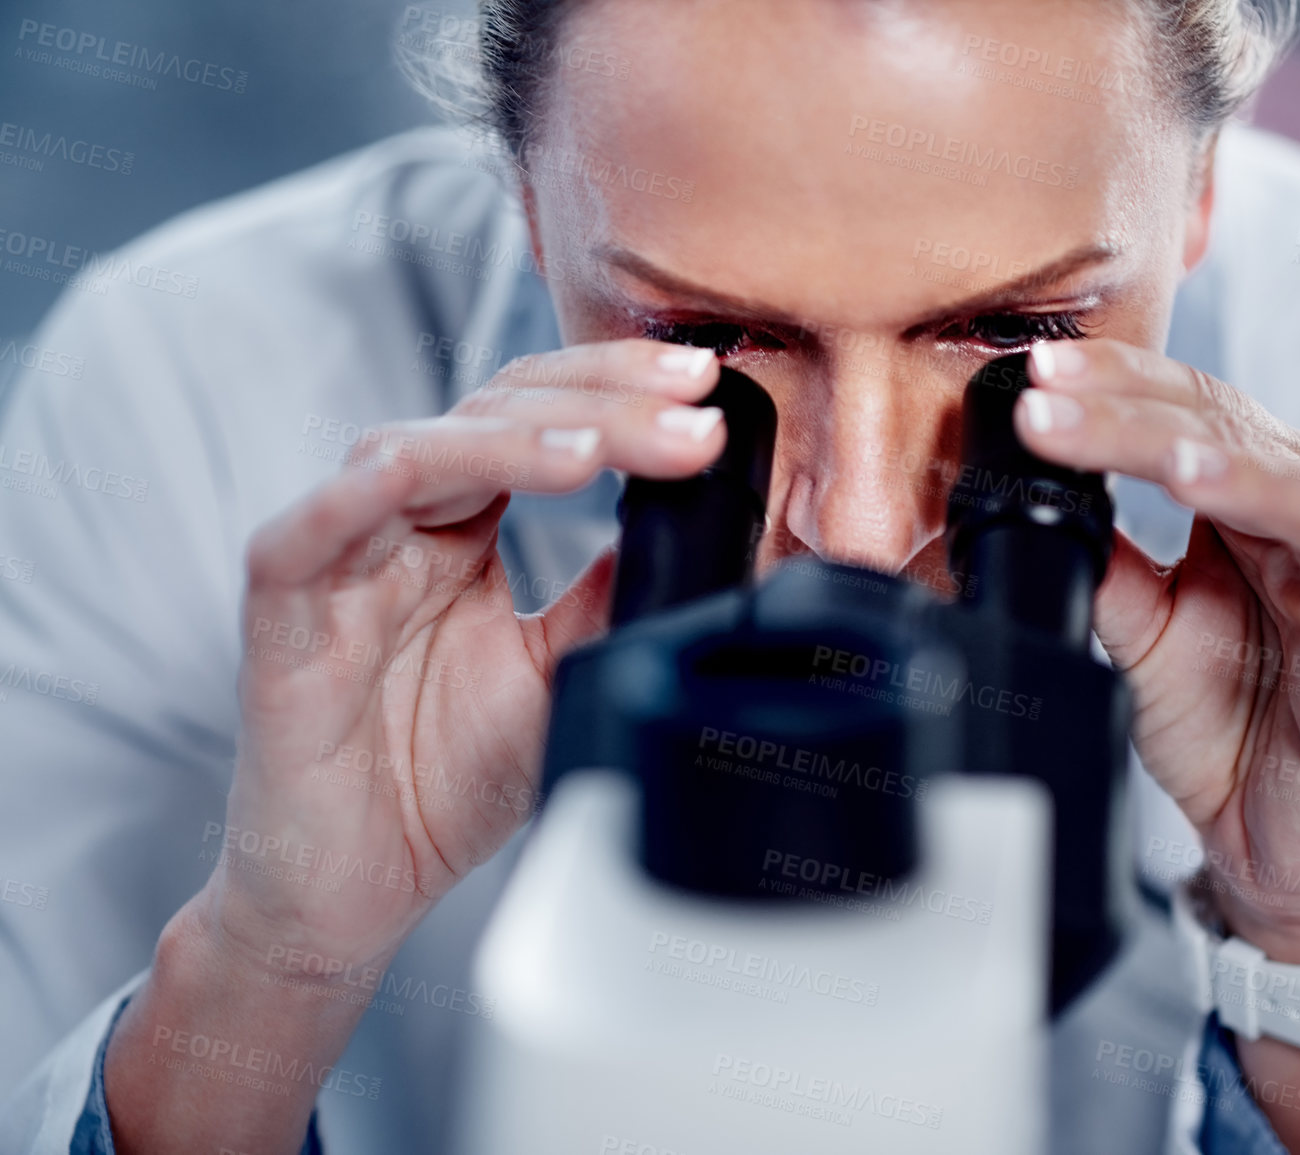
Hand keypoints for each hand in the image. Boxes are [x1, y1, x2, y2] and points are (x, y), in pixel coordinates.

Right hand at [106, 339, 725, 1153]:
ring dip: (512, 439)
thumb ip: (607, 593)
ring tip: (600, 445)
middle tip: (687, 402)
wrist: (357, 888)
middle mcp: (402, 522)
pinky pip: (311, 528)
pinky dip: (368, 492)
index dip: (621, 395)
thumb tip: (698, 526)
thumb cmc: (442, 780)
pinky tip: (439, 474)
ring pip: (416, 451)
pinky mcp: (281, 606)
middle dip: (597, 398)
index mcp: (463, 526)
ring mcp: (341, 556)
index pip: (542, 420)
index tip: (706, 394)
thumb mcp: (561, 670)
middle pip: (492, 412)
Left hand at [1018, 338, 1299, 1152]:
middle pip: (1234, 441)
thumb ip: (1104, 563)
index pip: (1186, 415)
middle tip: (1059, 401)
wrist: (1269, 841)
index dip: (1115, 390)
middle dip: (1140, 417)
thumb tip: (1035, 494)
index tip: (1037, 378)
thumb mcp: (1136, 633)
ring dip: (1242, 477)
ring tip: (1173, 461)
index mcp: (1251, 502)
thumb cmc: (1220, 721)